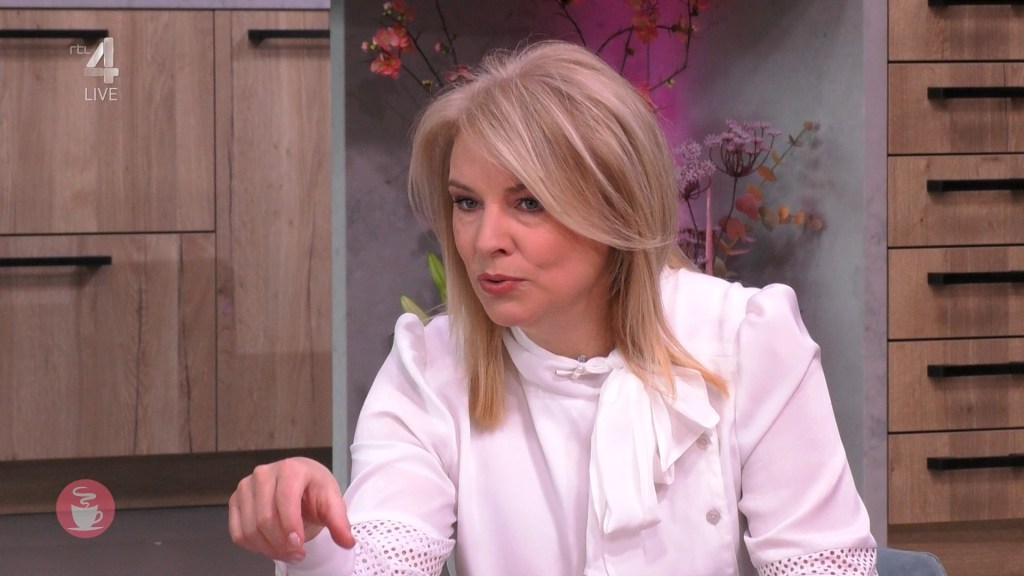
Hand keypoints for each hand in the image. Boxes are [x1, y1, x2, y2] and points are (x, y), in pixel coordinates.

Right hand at [229, 457, 355, 562]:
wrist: (300, 483)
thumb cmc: (315, 489)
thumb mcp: (331, 502)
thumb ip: (339, 521)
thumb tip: (348, 542)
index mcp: (290, 469)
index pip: (285, 500)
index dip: (290, 527)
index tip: (299, 545)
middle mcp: (263, 473)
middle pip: (265, 518)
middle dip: (281, 544)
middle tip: (298, 554)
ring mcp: (246, 486)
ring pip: (250, 529)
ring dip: (269, 549)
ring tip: (288, 553)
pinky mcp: (235, 501)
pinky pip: (238, 533)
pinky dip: (254, 547)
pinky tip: (271, 546)